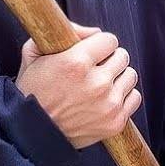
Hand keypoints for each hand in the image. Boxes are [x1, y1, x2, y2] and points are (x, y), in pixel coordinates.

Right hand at [15, 24, 142, 148]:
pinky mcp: (115, 122)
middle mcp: (96, 83)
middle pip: (123, 56)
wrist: (30, 134)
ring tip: (99, 85)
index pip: (109, 40)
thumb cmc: (31, 91)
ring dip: (118, 78)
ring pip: (131, 75)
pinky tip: (105, 99)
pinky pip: (134, 97)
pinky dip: (123, 97)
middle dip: (109, 60)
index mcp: (75, 63)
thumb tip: (95, 32)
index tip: (91, 52)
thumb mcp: (34, 53)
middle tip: (94, 69)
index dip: (99, 44)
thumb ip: (65, 32)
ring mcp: (108, 104)